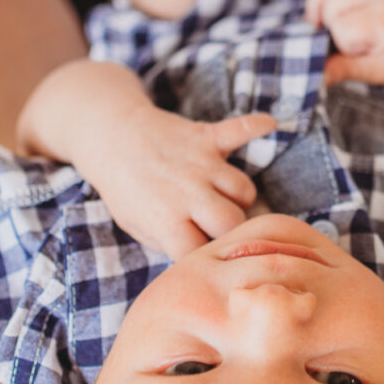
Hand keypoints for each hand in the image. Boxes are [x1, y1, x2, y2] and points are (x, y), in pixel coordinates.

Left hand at [91, 108, 275, 259]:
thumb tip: (208, 256)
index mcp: (165, 220)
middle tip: (221, 231)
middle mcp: (187, 192)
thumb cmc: (127, 188)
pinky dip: (255, 127)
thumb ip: (170, 243)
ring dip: (241, 199)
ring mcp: (200, 163)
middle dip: (233, 232)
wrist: (113, 137)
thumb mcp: (137, 227)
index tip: (206, 257)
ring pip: (244, 189)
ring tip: (225, 200)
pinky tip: (270, 125)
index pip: (202, 253)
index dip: (207, 258)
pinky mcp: (207, 136)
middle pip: (232, 222)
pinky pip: (239, 130)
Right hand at [305, 0, 383, 90]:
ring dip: (322, 2)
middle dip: (326, 20)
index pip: (342, 26)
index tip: (351, 53)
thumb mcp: (374, 73)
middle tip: (334, 38)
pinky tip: (330, 8)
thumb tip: (317, 75)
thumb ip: (344, 70)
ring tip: (325, 22)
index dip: (339, 43)